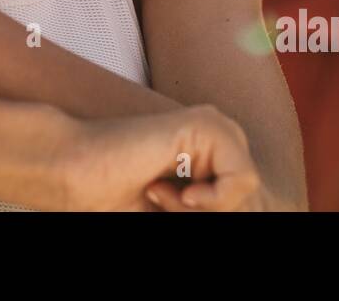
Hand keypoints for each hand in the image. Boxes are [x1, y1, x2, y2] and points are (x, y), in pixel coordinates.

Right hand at [59, 105, 273, 210]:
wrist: (77, 177)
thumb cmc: (116, 197)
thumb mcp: (178, 214)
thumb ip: (213, 210)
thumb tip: (261, 212)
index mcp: (211, 160)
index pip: (244, 201)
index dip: (209, 212)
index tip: (159, 205)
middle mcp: (217, 140)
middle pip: (247, 198)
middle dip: (207, 212)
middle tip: (158, 199)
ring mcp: (214, 127)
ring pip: (247, 190)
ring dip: (204, 208)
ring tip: (161, 194)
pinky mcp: (208, 124)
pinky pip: (244, 179)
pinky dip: (212, 199)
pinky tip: (172, 189)